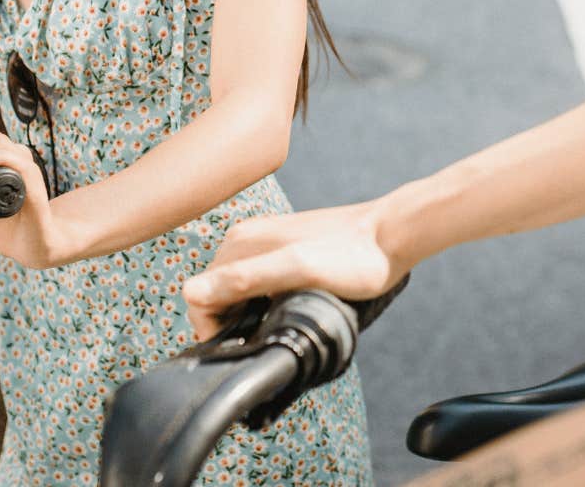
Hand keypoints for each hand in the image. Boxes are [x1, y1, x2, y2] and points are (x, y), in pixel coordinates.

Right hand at [182, 201, 401, 338]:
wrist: (391, 236)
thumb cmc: (353, 258)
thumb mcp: (297, 271)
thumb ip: (245, 280)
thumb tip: (193, 294)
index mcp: (241, 243)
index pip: (198, 295)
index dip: (212, 329)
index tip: (241, 347)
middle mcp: (247, 238)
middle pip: (216, 293)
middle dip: (230, 322)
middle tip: (264, 340)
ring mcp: (267, 242)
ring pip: (238, 288)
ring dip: (247, 313)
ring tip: (279, 325)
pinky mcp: (285, 248)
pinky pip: (259, 281)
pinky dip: (264, 301)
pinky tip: (289, 309)